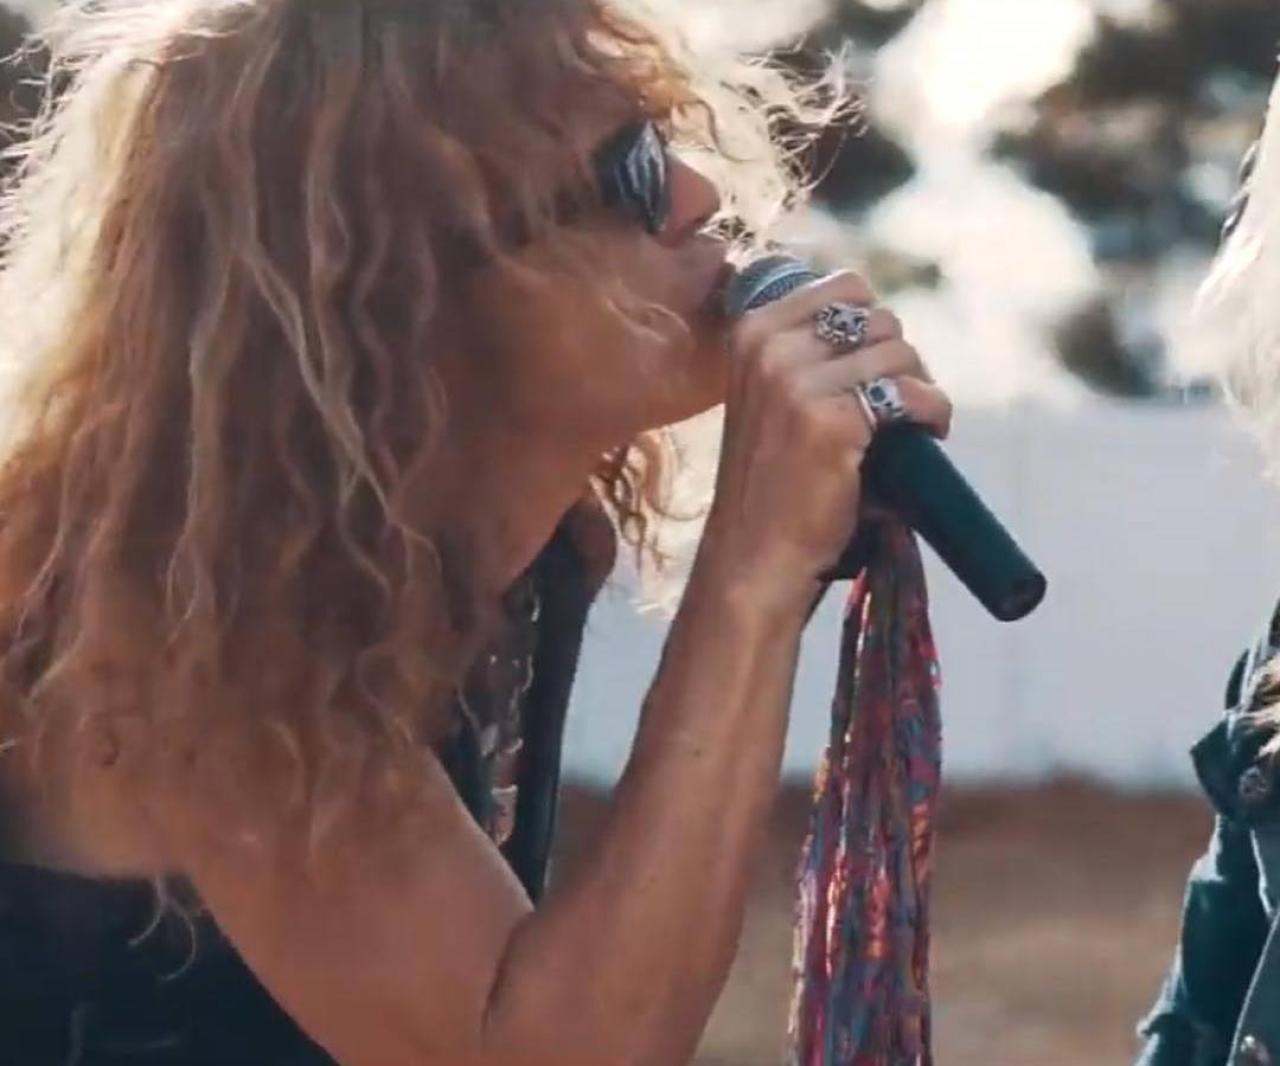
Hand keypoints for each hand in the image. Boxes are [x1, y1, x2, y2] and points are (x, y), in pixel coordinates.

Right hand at [697, 270, 951, 613]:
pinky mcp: (832, 422)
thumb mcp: (769, 397)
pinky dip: (933, 412)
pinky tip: (928, 435)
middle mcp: (769, 348)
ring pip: (900, 351)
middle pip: (878, 318)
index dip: (874, 326)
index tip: (875, 368)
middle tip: (898, 404)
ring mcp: (797, 382)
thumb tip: (880, 318)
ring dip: (919, 387)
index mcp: (752, 332)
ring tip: (911, 424)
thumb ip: (807, 351)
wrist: (755, 555)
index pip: (845, 286)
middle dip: (899, 359)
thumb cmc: (771, 481)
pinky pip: (911, 394)